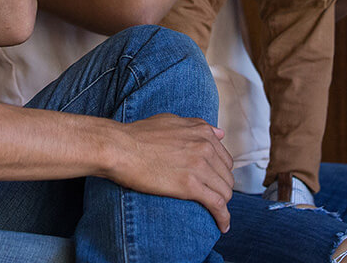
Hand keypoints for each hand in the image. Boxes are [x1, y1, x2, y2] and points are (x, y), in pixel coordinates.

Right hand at [109, 114, 233, 231]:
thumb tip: (219, 133)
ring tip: (214, 213)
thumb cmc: (138, 135)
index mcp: (202, 132)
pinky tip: (222, 225)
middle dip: (221, 189)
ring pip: (225, 192)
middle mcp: (205, 147)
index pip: (225, 159)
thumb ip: (197, 126)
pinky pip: (217, 205)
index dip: (220, 174)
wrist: (119, 148)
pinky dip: (223, 217)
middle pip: (227, 176)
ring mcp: (199, 166)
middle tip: (210, 198)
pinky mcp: (190, 186)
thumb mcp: (171, 121)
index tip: (214, 183)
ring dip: (222, 204)